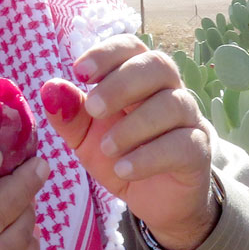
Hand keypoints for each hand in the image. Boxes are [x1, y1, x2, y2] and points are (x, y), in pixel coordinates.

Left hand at [41, 35, 218, 249]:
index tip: (79, 72)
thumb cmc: (121, 157)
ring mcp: (189, 120)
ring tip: (107, 149)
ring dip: (133, 125)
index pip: (131, 47)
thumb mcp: (86, 139)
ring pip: (171, 105)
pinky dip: (149, 157)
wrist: (155, 201)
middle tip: (94, 109)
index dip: (107, 53)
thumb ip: (69, 116)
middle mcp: (170, 91)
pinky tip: (124, 169)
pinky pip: (182, 144)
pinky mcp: (198, 151)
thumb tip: (49, 89)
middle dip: (121, 83)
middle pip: (158, 65)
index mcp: (141, 79)